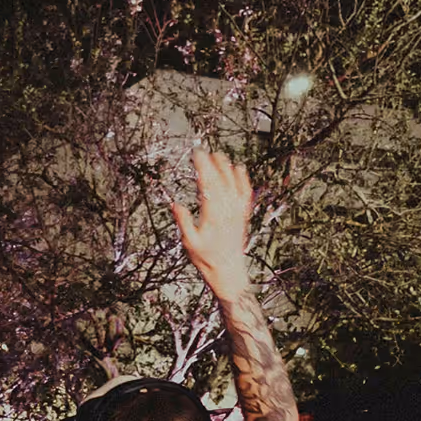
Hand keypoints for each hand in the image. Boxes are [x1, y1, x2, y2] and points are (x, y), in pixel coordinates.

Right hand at [171, 149, 253, 293]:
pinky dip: (243, 179)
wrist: (227, 270)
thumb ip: (183, 222)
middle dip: (212, 164)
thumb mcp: (189, 243)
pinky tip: (240, 169)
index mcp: (213, 215)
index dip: (202, 167)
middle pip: (220, 180)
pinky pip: (245, 192)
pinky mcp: (243, 214)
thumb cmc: (206, 259)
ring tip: (219, 155)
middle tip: (204, 151)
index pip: (207, 185)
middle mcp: (227, 210)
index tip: (196, 155)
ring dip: (226, 168)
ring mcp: (237, 212)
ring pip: (234, 183)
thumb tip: (175, 204)